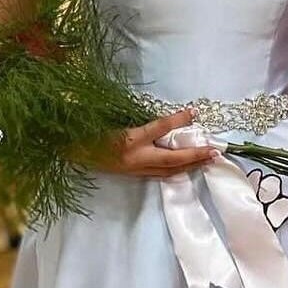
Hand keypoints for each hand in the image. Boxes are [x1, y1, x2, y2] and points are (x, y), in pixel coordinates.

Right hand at [86, 109, 218, 177]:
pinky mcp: (132, 174)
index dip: (178, 120)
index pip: (159, 128)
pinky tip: (186, 168)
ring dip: (189, 166)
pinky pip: (159, 175)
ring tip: (207, 160)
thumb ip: (139, 117)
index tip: (194, 112)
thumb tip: (165, 113)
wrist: (72, 151)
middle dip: (195, 156)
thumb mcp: (112, 118)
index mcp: (129, 140)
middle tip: (215, 151)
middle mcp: (134, 158)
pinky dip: (175, 171)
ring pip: (168, 171)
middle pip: (172, 159)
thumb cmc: (89, 131)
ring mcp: (134, 169)